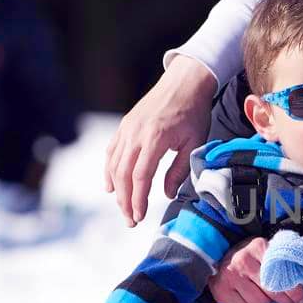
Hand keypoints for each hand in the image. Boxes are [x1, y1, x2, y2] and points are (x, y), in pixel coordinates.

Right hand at [103, 56, 216, 226]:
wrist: (184, 82)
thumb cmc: (193, 112)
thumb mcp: (194, 142)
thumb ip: (179, 170)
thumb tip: (167, 194)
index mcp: (155, 139)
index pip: (140, 177)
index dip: (138, 199)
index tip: (139, 216)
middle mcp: (136, 134)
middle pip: (122, 174)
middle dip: (125, 200)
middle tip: (131, 220)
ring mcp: (127, 129)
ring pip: (114, 165)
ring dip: (117, 190)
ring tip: (124, 208)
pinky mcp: (124, 126)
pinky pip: (111, 152)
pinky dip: (109, 171)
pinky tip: (111, 186)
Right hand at [208, 237, 302, 302]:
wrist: (225, 256)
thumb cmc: (254, 259)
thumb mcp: (269, 255)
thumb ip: (285, 267)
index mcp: (258, 247)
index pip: (282, 274)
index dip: (295, 291)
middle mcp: (242, 260)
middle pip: (271, 291)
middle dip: (285, 301)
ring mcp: (229, 275)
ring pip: (258, 302)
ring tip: (265, 297)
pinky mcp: (220, 290)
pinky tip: (250, 300)